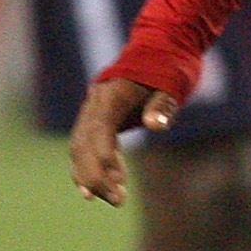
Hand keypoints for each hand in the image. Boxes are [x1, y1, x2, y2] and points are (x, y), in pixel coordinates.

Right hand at [70, 76, 173, 205]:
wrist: (158, 50)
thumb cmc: (168, 69)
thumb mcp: (171, 86)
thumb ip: (162, 105)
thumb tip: (156, 125)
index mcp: (112, 94)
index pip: (100, 129)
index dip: (105, 156)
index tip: (117, 180)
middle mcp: (95, 104)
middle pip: (84, 144)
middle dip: (96, 175)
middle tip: (118, 200)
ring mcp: (91, 112)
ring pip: (79, 149)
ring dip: (91, 177)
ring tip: (114, 199)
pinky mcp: (94, 120)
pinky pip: (83, 148)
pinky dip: (86, 169)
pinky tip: (93, 191)